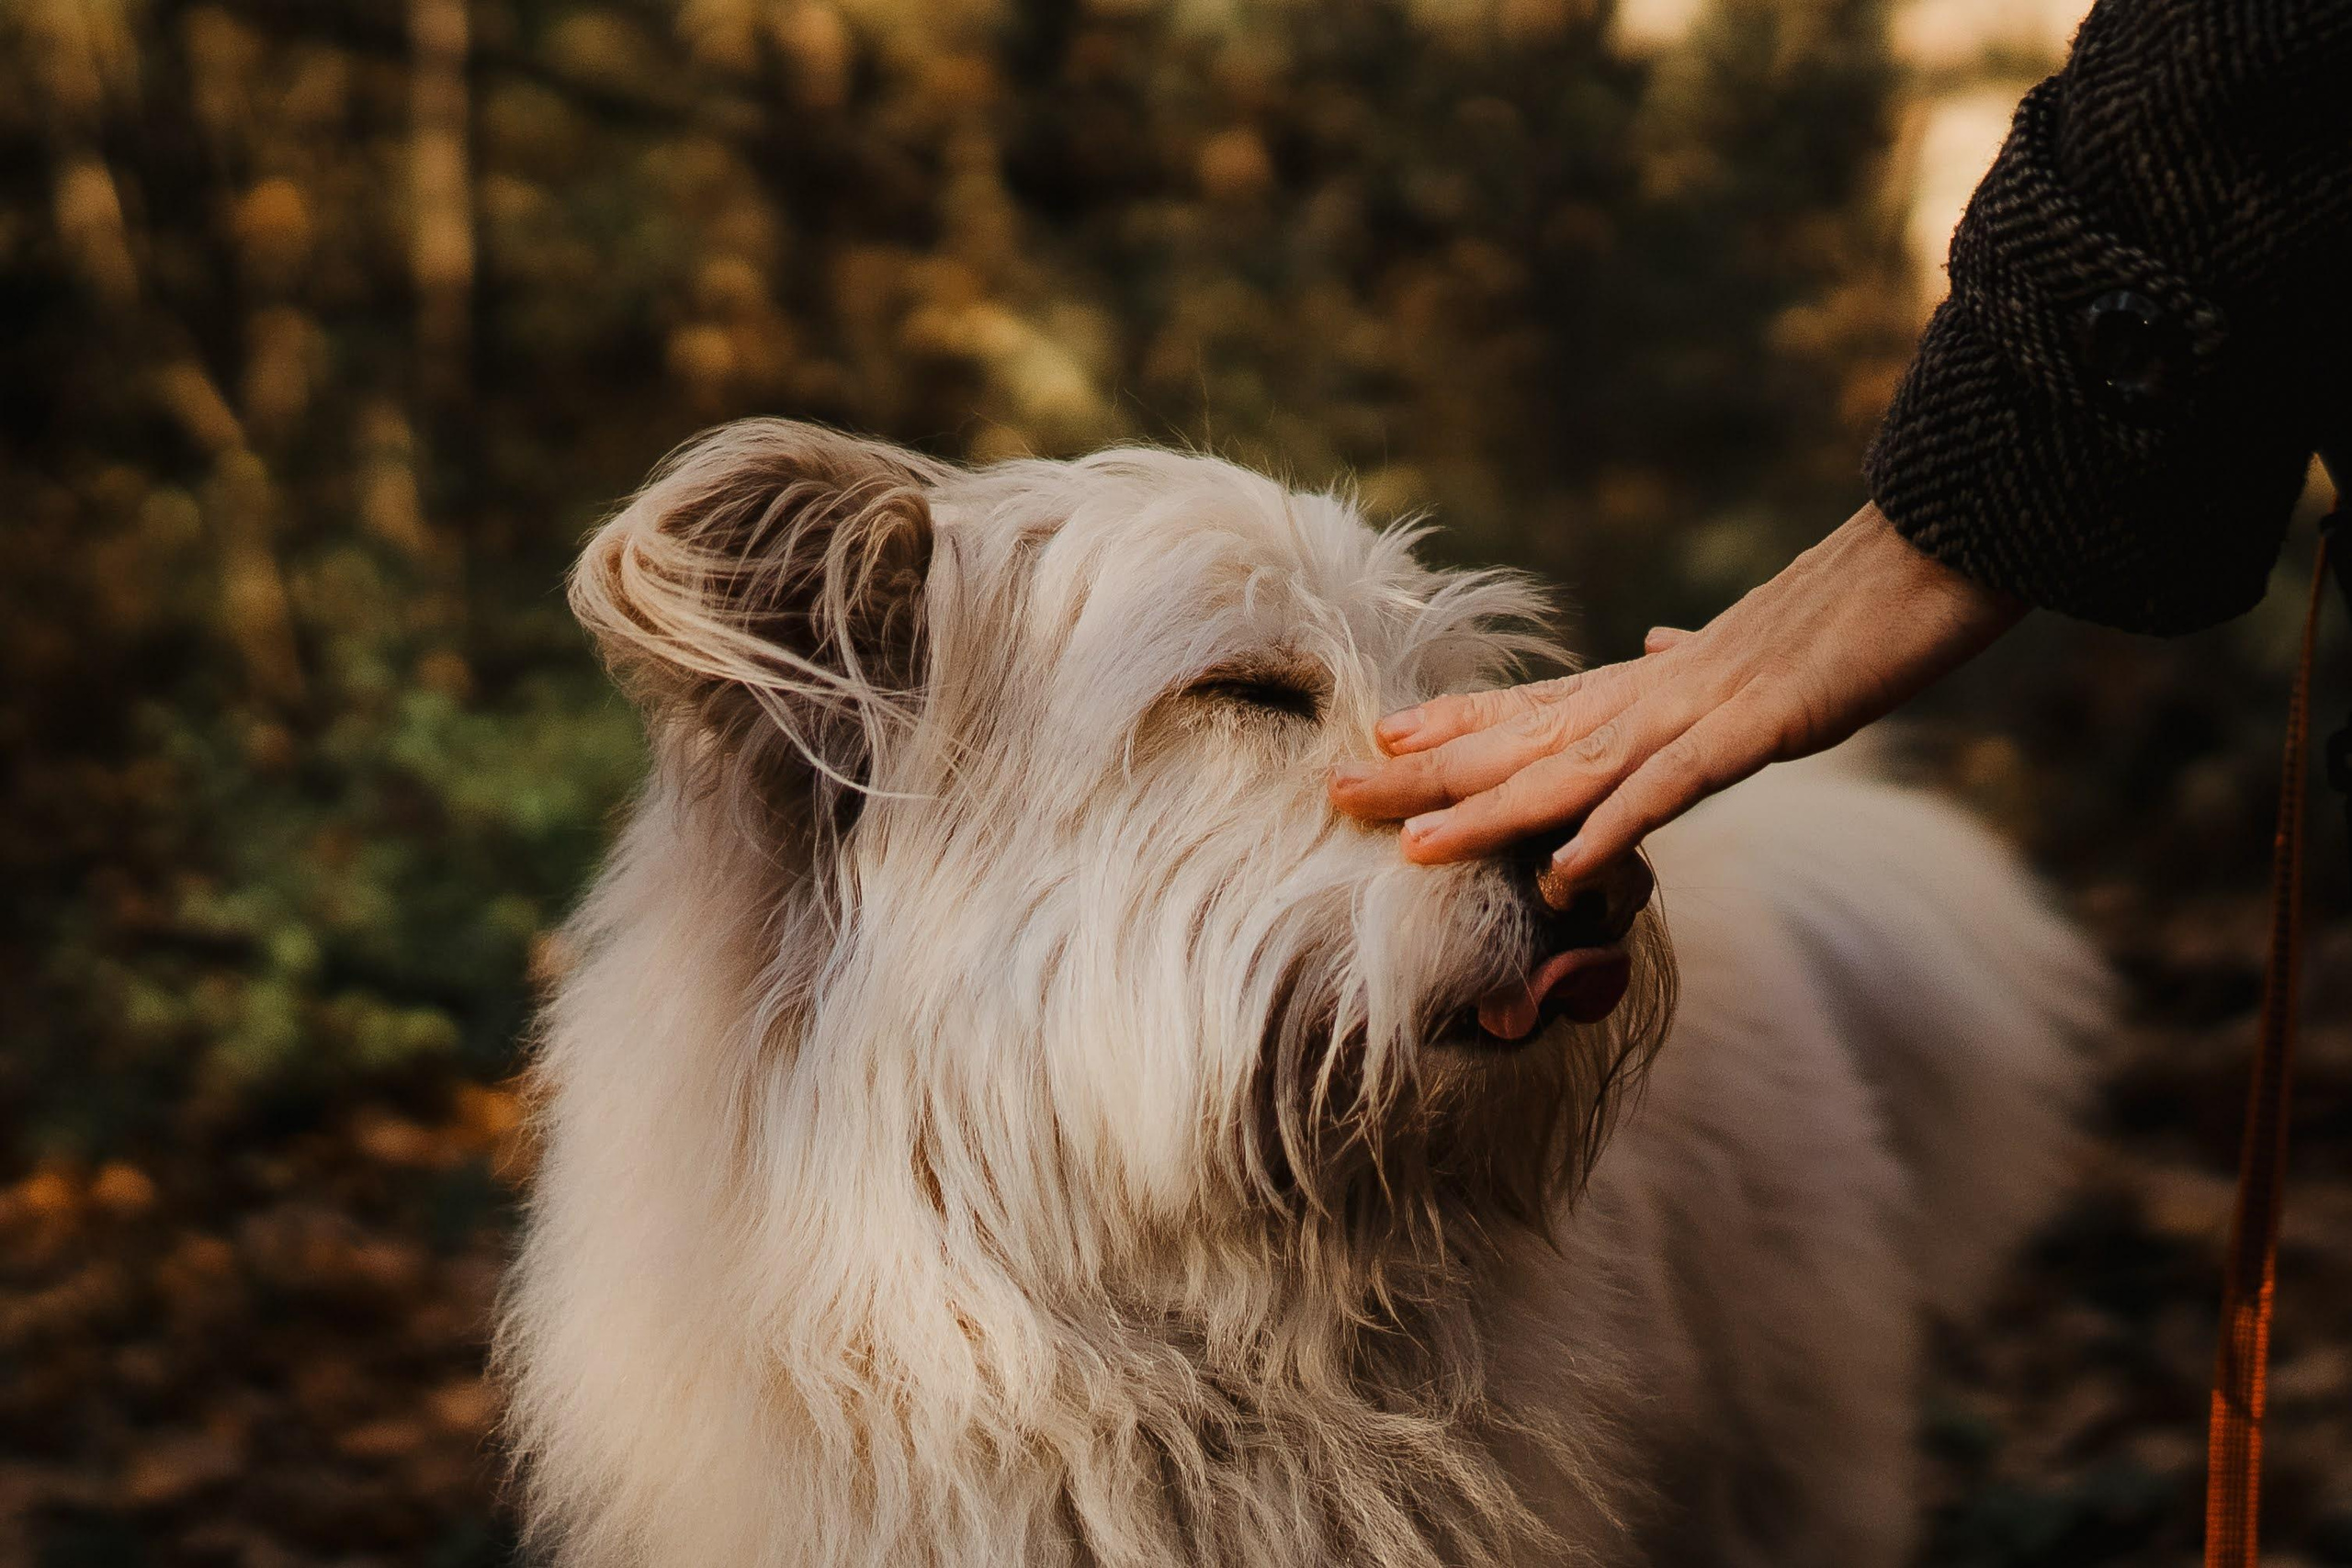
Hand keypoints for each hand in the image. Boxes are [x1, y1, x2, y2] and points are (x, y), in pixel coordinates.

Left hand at [1329, 502, 2024, 886]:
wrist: (1939, 550)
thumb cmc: (1860, 605)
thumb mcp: (1765, 646)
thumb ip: (1702, 658)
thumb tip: (1660, 641)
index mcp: (1660, 678)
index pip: (1539, 702)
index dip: (1459, 723)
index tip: (1381, 736)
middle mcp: (1659, 691)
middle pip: (1524, 740)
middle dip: (1429, 776)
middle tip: (1334, 794)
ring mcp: (1705, 709)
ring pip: (1574, 770)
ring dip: (1490, 812)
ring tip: (1411, 846)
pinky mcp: (1762, 726)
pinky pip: (1673, 788)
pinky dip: (1615, 828)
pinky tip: (1560, 871)